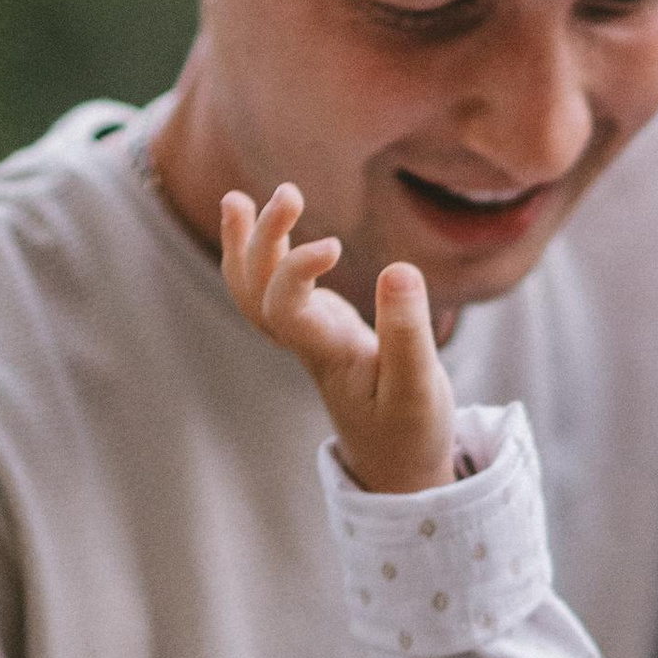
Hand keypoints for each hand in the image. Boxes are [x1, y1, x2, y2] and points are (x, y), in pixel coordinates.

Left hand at [219, 185, 456, 491]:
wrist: (397, 463)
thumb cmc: (410, 429)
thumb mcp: (419, 386)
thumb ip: (408, 331)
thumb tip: (399, 269)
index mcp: (328, 356)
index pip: (285, 309)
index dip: (295, 271)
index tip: (333, 246)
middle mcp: (307, 342)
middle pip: (256, 294)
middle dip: (261, 242)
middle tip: (290, 193)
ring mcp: (307, 334)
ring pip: (252, 293)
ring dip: (243, 246)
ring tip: (237, 198)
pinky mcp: (319, 327)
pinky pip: (271, 290)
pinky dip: (259, 254)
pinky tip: (261, 217)